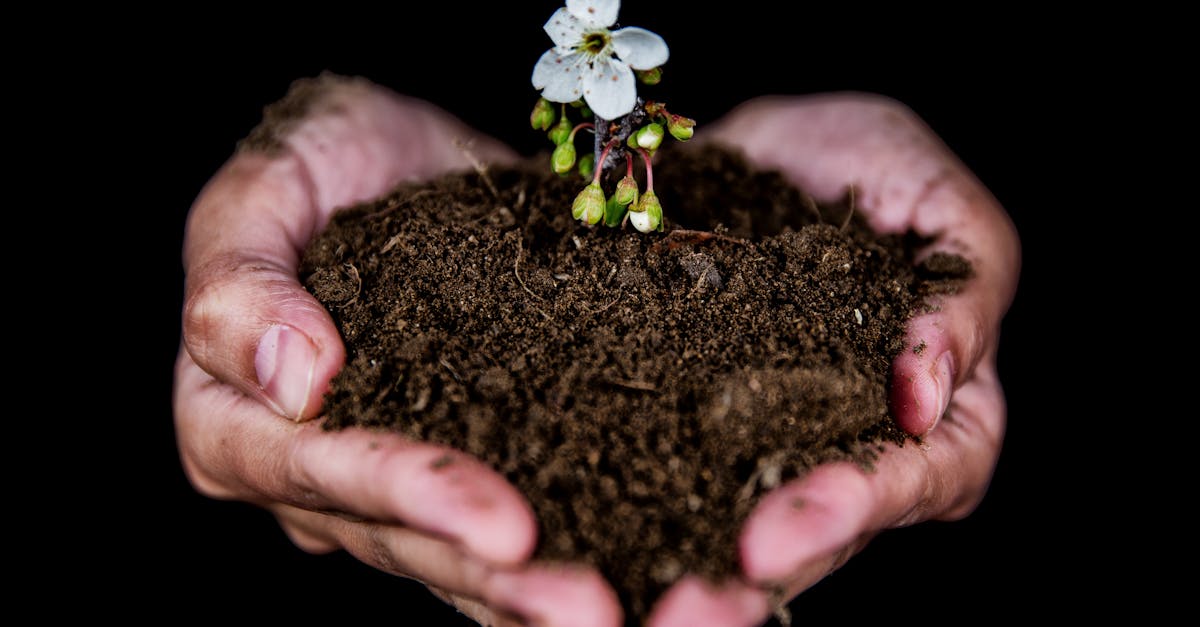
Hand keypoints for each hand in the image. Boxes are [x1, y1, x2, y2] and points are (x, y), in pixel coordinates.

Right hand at [174, 76, 620, 626]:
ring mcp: (390, 483)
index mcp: (236, 421)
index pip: (320, 472)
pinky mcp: (471, 460)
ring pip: (459, 556)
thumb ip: (240, 278)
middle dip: (494, 578)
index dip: (410, 496)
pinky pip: (519, 518)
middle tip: (591, 611)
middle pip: (401, 540)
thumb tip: (294, 380)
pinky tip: (644, 579)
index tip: (502, 525)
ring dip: (540, 591)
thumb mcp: (264, 186)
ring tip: (624, 615)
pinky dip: (576, 547)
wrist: (402, 157)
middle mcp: (312, 477)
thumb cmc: (318, 159)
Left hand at [644, 95, 1019, 624]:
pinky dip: (640, 508)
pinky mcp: (701, 423)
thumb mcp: (941, 203)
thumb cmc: (875, 165)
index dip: (867, 500)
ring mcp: (778, 439)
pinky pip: (676, 476)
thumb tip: (931, 391)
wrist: (766, 146)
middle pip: (833, 528)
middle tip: (712, 592)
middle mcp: (859, 441)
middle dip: (776, 560)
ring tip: (655, 597)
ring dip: (704, 566)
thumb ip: (965, 288)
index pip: (927, 475)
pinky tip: (594, 534)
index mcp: (944, 404)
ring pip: (752, 522)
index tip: (803, 517)